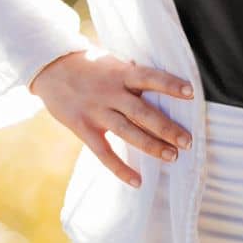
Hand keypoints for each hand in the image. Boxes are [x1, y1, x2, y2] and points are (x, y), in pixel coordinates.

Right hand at [28, 50, 194, 187]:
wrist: (51, 68)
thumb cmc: (88, 64)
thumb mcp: (112, 61)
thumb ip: (131, 72)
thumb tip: (154, 78)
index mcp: (121, 73)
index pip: (150, 77)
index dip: (170, 85)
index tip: (191, 93)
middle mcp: (111, 93)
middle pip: (143, 112)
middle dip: (167, 127)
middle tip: (188, 141)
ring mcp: (97, 112)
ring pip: (128, 132)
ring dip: (152, 146)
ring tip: (173, 157)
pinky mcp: (84, 128)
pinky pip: (104, 153)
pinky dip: (120, 169)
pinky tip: (137, 181)